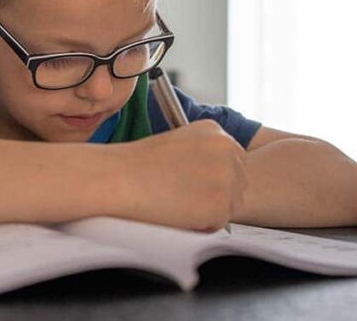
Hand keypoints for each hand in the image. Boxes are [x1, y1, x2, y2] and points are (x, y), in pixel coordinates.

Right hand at [111, 119, 247, 231]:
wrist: (119, 177)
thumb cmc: (137, 164)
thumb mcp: (177, 143)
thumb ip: (204, 155)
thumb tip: (216, 178)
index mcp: (216, 131)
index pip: (234, 160)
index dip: (213, 176)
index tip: (191, 180)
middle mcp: (228, 150)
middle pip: (238, 183)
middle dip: (215, 193)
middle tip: (181, 193)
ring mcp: (226, 178)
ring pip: (230, 205)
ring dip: (208, 209)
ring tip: (176, 200)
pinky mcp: (220, 206)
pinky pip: (218, 224)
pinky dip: (199, 225)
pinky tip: (176, 211)